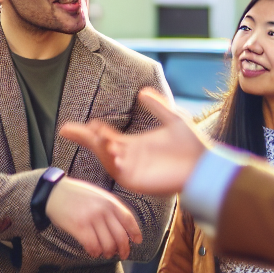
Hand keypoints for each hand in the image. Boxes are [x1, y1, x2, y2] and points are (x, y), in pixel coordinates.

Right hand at [45, 177, 142, 258]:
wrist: (54, 191)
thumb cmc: (75, 194)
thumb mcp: (98, 195)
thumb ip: (110, 207)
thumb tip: (121, 226)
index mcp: (109, 201)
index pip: (128, 219)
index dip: (135, 232)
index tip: (137, 241)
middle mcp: (103, 210)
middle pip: (120, 236)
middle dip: (123, 249)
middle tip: (122, 254)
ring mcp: (91, 219)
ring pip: (107, 244)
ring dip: (108, 252)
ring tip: (105, 253)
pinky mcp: (79, 227)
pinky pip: (93, 246)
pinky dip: (94, 252)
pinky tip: (93, 252)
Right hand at [61, 88, 208, 196]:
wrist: (205, 166)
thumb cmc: (192, 146)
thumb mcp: (173, 119)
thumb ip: (157, 106)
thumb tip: (143, 91)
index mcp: (133, 145)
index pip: (105, 136)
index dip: (89, 130)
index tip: (73, 125)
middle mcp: (129, 158)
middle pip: (99, 147)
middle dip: (84, 138)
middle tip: (68, 129)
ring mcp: (131, 170)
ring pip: (106, 158)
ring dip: (98, 147)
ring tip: (94, 134)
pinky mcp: (137, 181)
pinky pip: (118, 172)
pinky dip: (112, 161)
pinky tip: (110, 148)